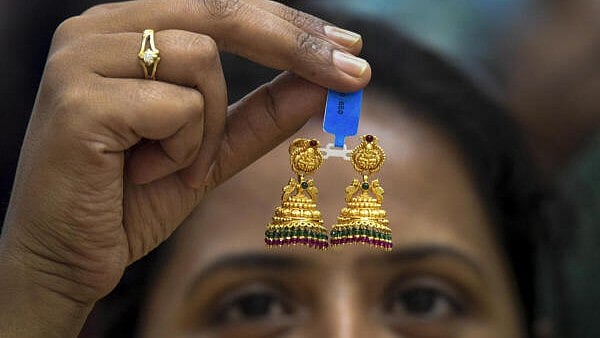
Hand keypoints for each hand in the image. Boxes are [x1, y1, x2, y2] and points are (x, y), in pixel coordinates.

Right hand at [0, 0, 369, 334]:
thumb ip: (262, 112)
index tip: (350, 48)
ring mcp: (82, 56)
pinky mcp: (77, 97)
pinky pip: (177, 106)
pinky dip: (181, 148)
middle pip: (223, 11)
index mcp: (128, 28)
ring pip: (203, 61)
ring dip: (207, 127)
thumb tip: (322, 80)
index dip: (292, 27)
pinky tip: (140, 170)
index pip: (226, 7)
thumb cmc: (131, 197)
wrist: (66, 255)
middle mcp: (99, 27)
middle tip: (357, 73)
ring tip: (171, 163)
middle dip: (296, 45)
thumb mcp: (212, 149)